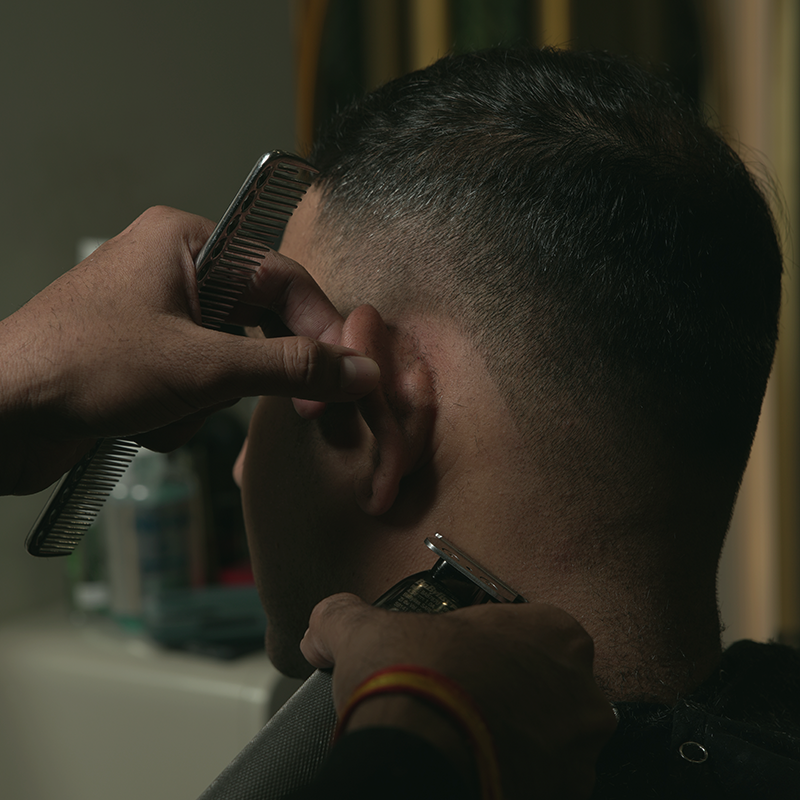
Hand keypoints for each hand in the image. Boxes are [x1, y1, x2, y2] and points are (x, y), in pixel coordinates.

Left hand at [0, 206, 378, 494]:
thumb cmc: (83, 367)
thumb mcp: (204, 366)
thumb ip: (290, 367)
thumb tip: (358, 372)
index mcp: (189, 243)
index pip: (284, 278)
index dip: (321, 330)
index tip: (345, 376)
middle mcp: (176, 273)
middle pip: (261, 323)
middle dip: (258, 373)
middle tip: (299, 409)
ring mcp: (159, 319)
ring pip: (231, 363)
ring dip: (210, 401)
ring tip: (171, 410)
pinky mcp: (144, 361)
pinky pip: (199, 386)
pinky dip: (184, 413)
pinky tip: (147, 422)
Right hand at [301, 594, 616, 799]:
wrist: (417, 764)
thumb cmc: (414, 682)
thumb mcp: (365, 631)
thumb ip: (345, 616)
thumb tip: (321, 626)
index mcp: (553, 632)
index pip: (528, 633)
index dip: (490, 647)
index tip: (462, 661)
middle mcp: (580, 690)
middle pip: (545, 689)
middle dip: (509, 698)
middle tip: (464, 706)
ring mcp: (578, 752)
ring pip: (549, 743)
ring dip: (515, 744)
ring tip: (465, 746)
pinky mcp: (564, 799)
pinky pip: (542, 787)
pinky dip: (512, 782)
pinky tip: (475, 776)